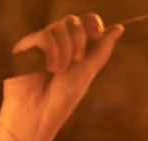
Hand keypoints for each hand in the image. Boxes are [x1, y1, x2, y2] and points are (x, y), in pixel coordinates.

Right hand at [0, 14, 123, 140]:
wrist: (38, 113)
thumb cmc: (62, 99)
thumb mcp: (87, 72)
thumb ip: (102, 49)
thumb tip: (119, 28)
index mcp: (77, 48)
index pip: (86, 21)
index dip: (92, 23)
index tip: (96, 33)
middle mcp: (61, 43)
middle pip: (74, 21)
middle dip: (78, 40)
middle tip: (76, 60)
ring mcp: (43, 45)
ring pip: (58, 27)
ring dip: (63, 50)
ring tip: (58, 71)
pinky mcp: (28, 47)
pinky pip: (44, 35)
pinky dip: (51, 51)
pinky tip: (49, 68)